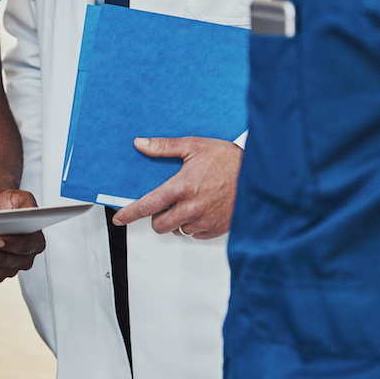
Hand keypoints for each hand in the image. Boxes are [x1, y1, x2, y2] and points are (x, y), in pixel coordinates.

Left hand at [110, 137, 241, 238]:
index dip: (129, 213)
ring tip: (188, 204)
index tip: (119, 218)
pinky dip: (194, 225)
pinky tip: (201, 210)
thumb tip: (140, 144)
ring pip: (178, 230)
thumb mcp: (193, 146)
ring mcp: (206, 221)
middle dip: (157, 217)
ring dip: (177, 221)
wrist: (259, 172)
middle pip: (160, 225)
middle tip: (165, 205)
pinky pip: (197, 234)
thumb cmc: (228, 159)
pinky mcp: (218, 228)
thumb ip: (164, 147)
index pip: (147, 206)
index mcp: (182, 188)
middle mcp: (192, 208)